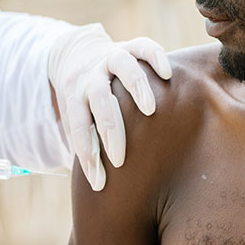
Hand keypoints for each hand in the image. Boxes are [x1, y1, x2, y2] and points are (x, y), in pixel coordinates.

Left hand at [48, 23, 171, 190]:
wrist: (80, 55)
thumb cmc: (87, 104)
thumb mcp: (80, 121)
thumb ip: (89, 147)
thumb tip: (100, 199)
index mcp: (76, 97)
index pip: (77, 127)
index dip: (86, 155)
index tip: (98, 183)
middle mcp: (93, 76)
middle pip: (99, 99)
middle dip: (109, 128)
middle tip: (120, 158)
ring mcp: (111, 58)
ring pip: (122, 67)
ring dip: (135, 88)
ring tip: (150, 110)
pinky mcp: (130, 46)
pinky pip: (143, 46)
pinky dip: (155, 58)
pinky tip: (167, 75)